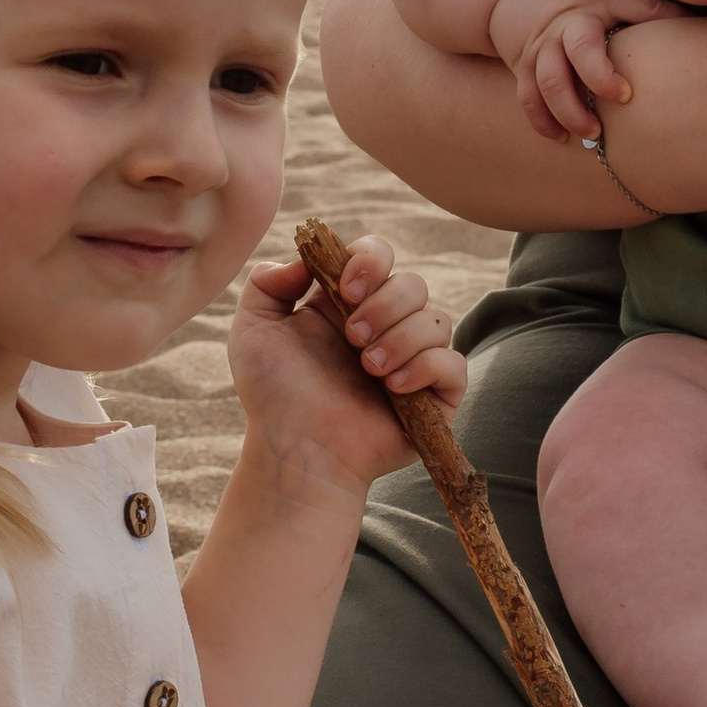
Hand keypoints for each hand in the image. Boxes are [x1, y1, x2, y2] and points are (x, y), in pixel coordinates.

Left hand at [231, 235, 465, 497]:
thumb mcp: (253, 331)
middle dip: (384, 305)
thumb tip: (303, 260)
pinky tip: (393, 388)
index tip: (345, 288)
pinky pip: (454, 364)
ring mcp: (414, 361)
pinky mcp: (435, 397)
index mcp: (348, 304)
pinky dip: (426, 368)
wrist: (295, 450)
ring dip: (402, 338)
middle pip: (414, 283)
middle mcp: (385, 326)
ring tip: (369, 369)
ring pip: (437, 320)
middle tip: (352, 338)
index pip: (379, 255)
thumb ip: (266, 284)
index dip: (370, 260)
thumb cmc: (272, 396)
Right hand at [489, 0, 665, 140]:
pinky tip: (559, 137)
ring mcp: (544, 43)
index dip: (654, 21)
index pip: (635, 6)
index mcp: (601, 0)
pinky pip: (528, 95)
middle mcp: (570, 22)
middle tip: (623, 99)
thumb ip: (644, 9)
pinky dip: (542, 119)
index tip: (662, 54)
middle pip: (582, 48)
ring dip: (570, 111)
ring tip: (593, 134)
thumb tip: (694, 28)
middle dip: (600, 78)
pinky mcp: (523, 62)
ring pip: (551, 80)